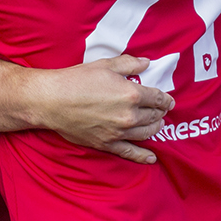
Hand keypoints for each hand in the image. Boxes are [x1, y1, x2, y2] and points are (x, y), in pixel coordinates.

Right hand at [28, 55, 175, 164]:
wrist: (52, 100)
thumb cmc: (77, 80)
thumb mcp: (106, 65)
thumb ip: (129, 64)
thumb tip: (147, 63)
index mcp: (131, 93)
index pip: (157, 98)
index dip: (166, 99)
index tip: (169, 100)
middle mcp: (129, 115)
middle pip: (154, 116)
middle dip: (161, 112)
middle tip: (162, 110)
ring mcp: (119, 132)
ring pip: (146, 133)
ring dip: (155, 128)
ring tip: (157, 124)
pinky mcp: (107, 144)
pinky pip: (130, 152)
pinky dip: (143, 156)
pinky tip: (151, 158)